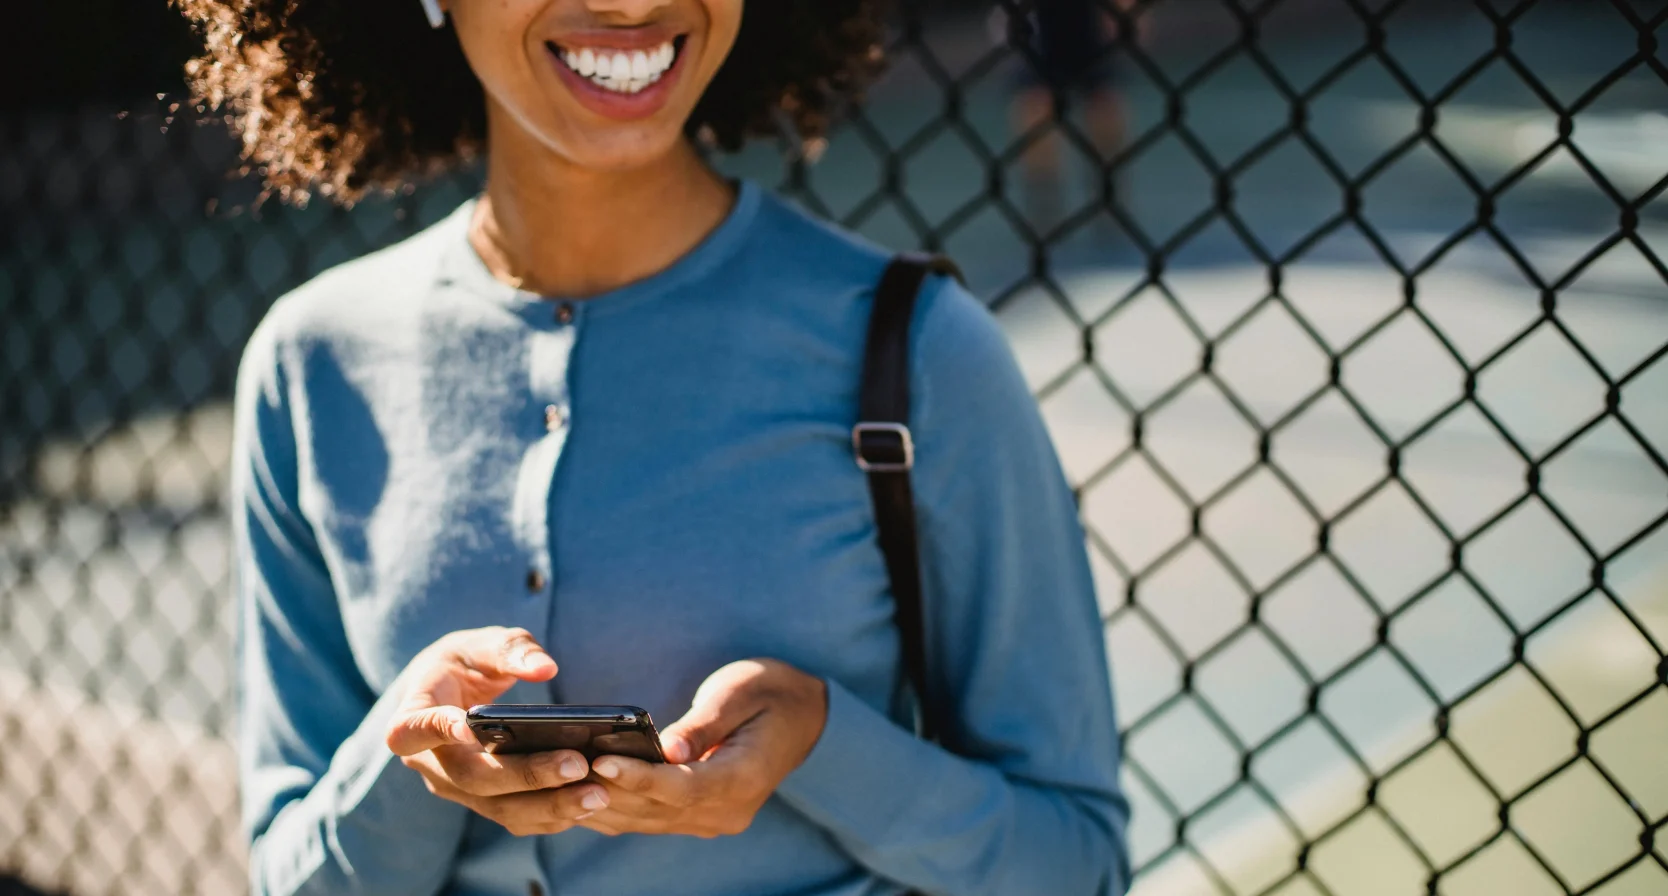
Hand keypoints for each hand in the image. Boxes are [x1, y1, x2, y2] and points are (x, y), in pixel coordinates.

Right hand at [384, 627, 599, 835]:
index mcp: (415, 714)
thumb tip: (545, 668)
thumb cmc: (467, 662)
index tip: (467, 725)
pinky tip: (590, 804)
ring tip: (597, 794)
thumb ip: (511, 649)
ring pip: (498, 807)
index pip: (412, 729)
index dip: (436, 730)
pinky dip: (553, 815)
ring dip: (549, 805)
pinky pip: (515, 817)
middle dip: (527, 775)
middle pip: (473, 778)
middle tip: (577, 765)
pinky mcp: (483, 801)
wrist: (453, 691)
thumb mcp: (481, 643)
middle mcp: (431, 761)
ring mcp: (456, 787)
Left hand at [572, 659, 828, 837]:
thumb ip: (704, 723)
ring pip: (647, 819)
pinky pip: (649, 817)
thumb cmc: (769, 692)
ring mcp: (712, 819)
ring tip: (559, 780)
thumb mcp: (740, 692)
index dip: (641, 777)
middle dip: (608, 790)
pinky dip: (615, 805)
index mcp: (744, 779)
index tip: (602, 761)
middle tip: (561, 771)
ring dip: (603, 802)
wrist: (800, 714)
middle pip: (657, 809)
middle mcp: (727, 811)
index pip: (684, 788)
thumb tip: (669, 750)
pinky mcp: (697, 816)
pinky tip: (577, 790)